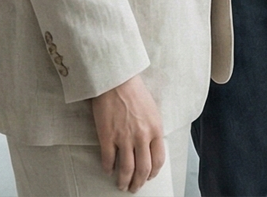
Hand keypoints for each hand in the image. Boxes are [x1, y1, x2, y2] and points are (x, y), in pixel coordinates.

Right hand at [90, 74, 165, 191]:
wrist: (116, 79)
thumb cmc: (134, 91)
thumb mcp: (152, 110)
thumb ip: (153, 129)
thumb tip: (150, 147)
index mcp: (155, 130)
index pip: (158, 160)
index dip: (153, 172)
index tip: (149, 177)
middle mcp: (142, 136)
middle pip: (143, 169)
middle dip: (139, 182)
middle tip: (134, 188)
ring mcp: (124, 137)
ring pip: (126, 169)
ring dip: (124, 181)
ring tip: (121, 185)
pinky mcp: (107, 136)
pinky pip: (108, 159)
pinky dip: (108, 168)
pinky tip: (107, 170)